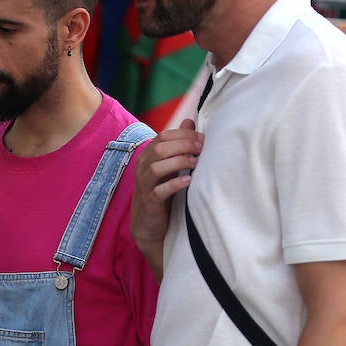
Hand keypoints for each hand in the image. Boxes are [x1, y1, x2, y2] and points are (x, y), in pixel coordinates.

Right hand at [131, 120, 201, 274]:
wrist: (149, 225)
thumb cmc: (162, 191)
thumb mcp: (170, 165)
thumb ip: (178, 144)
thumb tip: (189, 121)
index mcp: (148, 156)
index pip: (163, 136)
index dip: (183, 135)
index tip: (202, 138)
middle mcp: (143, 168)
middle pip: (160, 148)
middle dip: (183, 145)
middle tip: (202, 148)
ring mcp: (145, 185)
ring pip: (157, 167)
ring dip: (178, 162)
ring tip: (196, 163)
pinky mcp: (150, 203)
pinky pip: (160, 191)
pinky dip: (175, 184)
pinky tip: (189, 181)